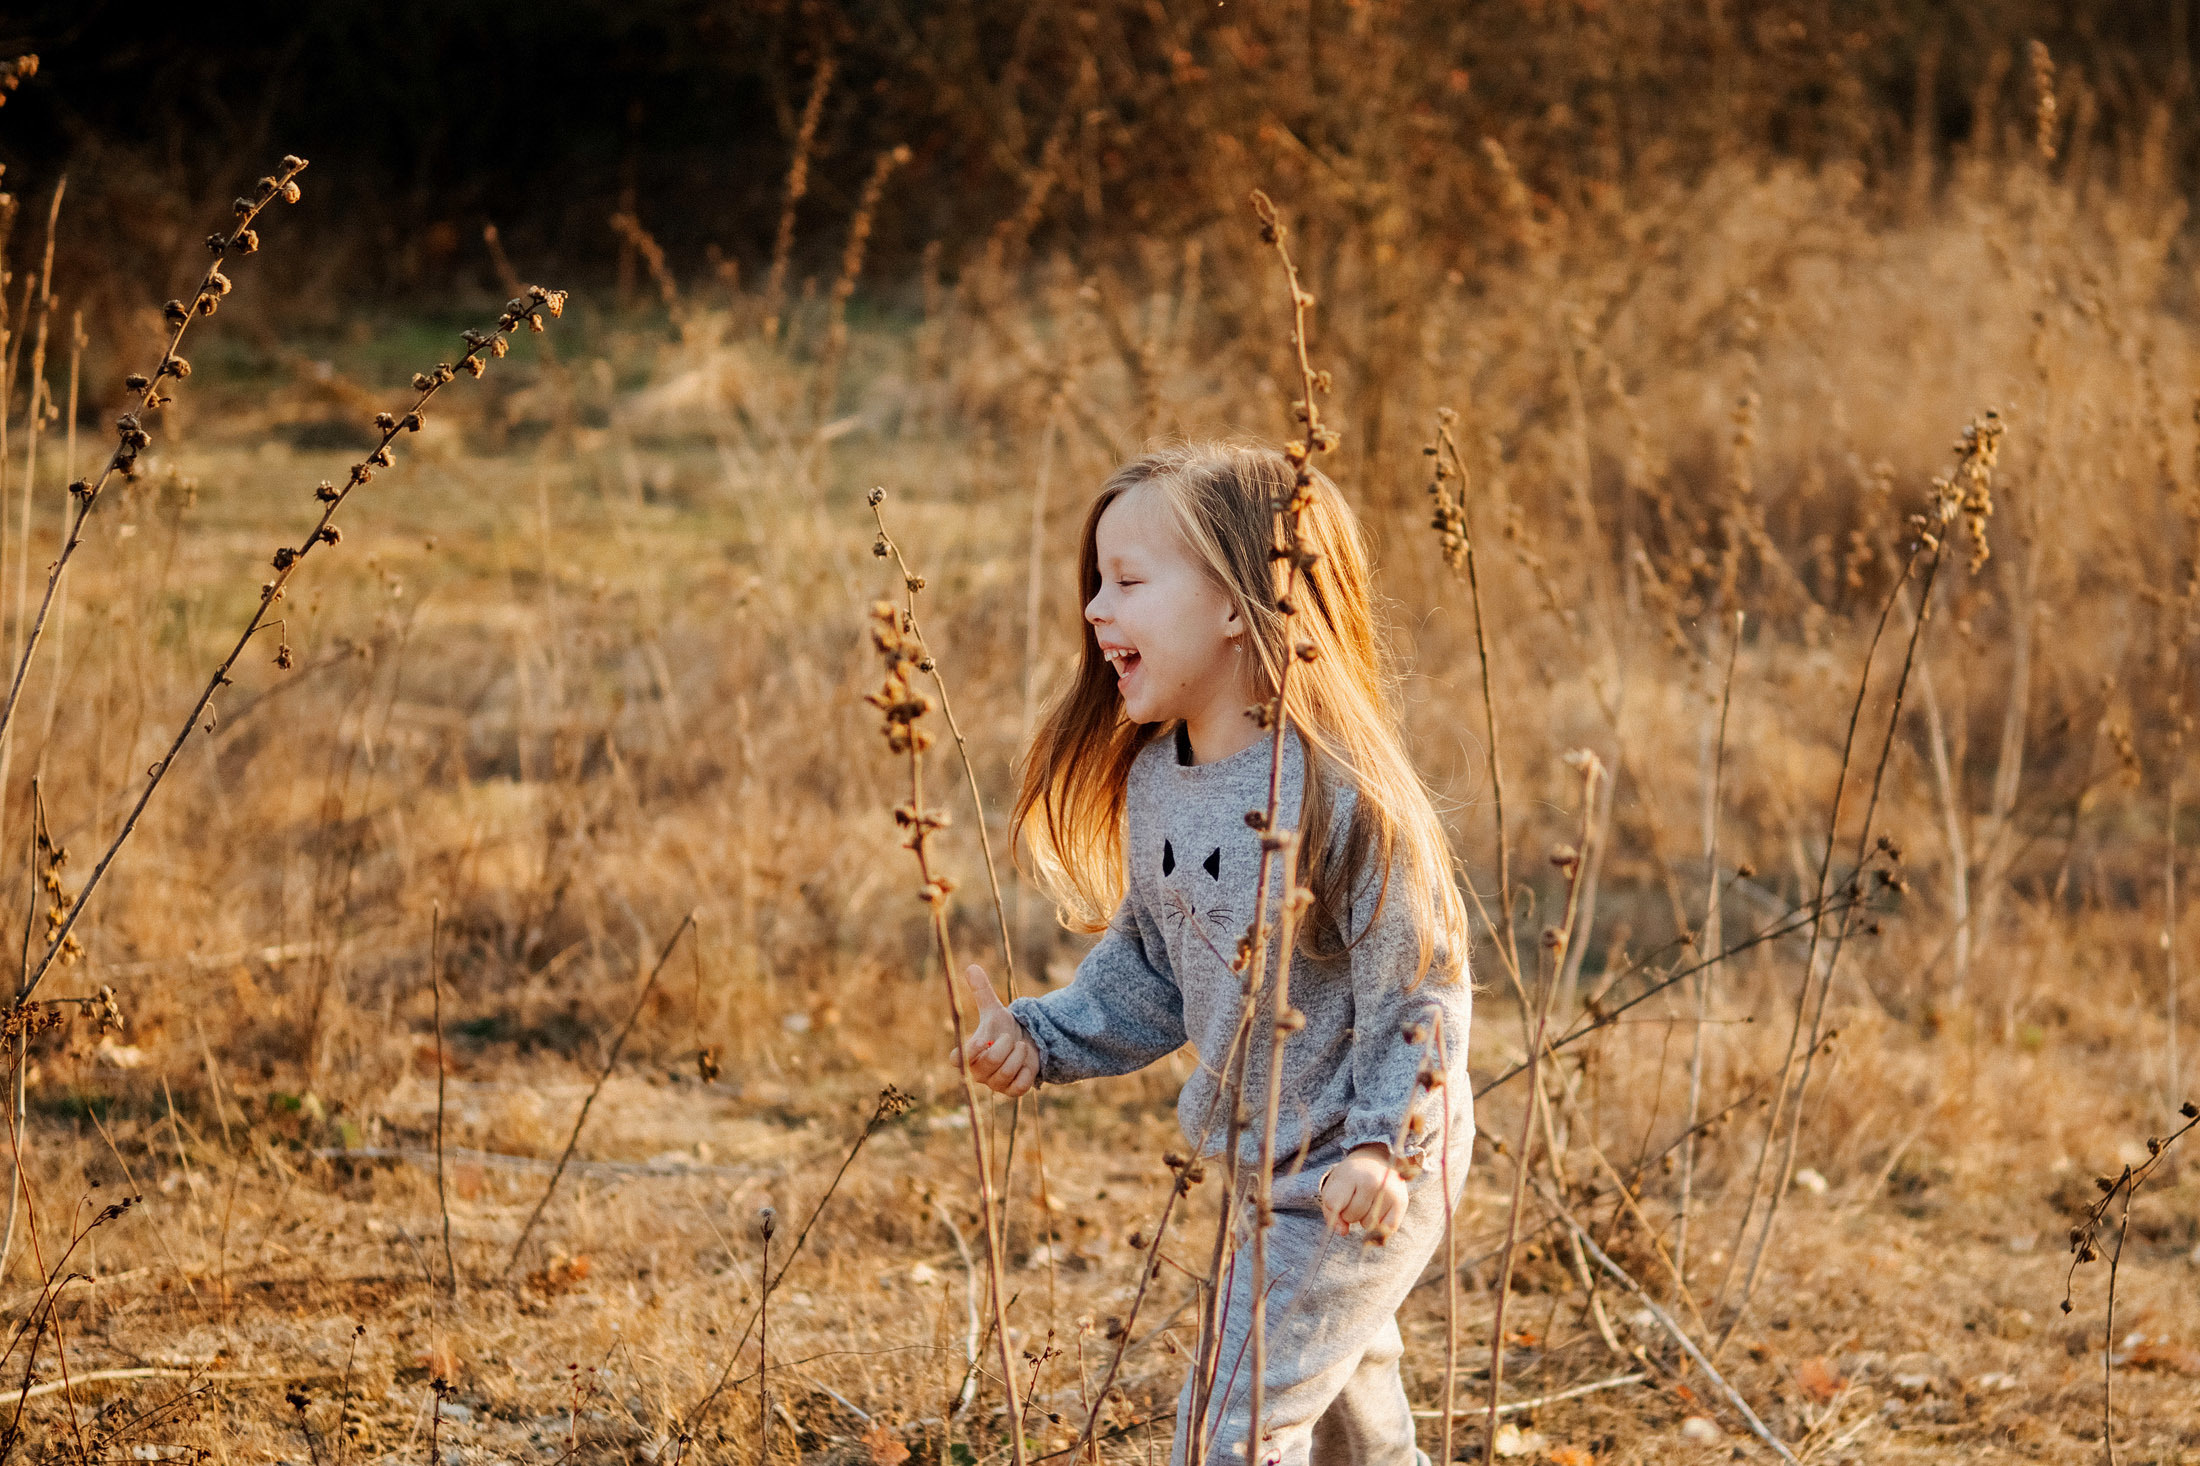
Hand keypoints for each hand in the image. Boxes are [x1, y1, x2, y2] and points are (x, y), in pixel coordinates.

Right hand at [949, 964, 1039, 1096]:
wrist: (1027, 1042)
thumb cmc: (1004, 1028)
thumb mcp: (994, 1009)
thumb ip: (981, 991)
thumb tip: (971, 967)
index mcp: (969, 1053)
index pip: (957, 1059)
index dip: (967, 1053)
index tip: (982, 1039)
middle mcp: (979, 1072)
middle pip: (987, 1065)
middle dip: (1004, 1047)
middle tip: (1011, 1037)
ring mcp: (995, 1084)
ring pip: (1005, 1074)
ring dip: (1017, 1056)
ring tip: (1021, 1046)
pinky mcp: (1012, 1092)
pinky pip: (1019, 1086)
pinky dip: (1026, 1071)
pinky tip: (1027, 1062)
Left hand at [1319, 1144, 1409, 1242]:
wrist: (1377, 1159)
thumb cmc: (1352, 1177)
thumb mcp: (1334, 1186)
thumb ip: (1330, 1211)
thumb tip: (1342, 1232)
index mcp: (1350, 1174)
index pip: (1333, 1203)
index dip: (1332, 1208)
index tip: (1338, 1199)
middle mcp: (1371, 1181)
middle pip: (1351, 1216)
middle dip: (1349, 1213)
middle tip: (1355, 1197)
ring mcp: (1388, 1191)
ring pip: (1368, 1224)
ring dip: (1364, 1219)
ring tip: (1368, 1201)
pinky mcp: (1401, 1202)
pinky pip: (1386, 1229)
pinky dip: (1380, 1226)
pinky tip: (1378, 1211)